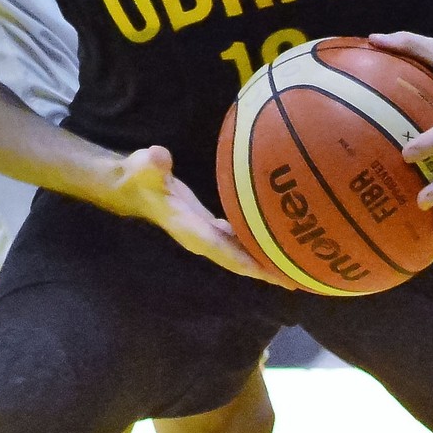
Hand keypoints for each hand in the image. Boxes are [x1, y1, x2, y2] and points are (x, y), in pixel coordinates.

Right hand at [113, 145, 292, 287]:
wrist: (132, 186)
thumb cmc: (139, 177)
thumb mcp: (143, 168)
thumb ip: (151, 164)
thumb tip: (158, 157)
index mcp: (190, 230)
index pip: (222, 250)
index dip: (248, 262)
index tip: (275, 271)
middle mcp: (201, 238)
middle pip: (238, 260)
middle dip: (266, 270)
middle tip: (300, 276)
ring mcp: (206, 234)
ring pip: (239, 253)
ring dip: (265, 260)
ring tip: (296, 264)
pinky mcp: (209, 225)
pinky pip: (237, 240)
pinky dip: (256, 244)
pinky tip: (275, 241)